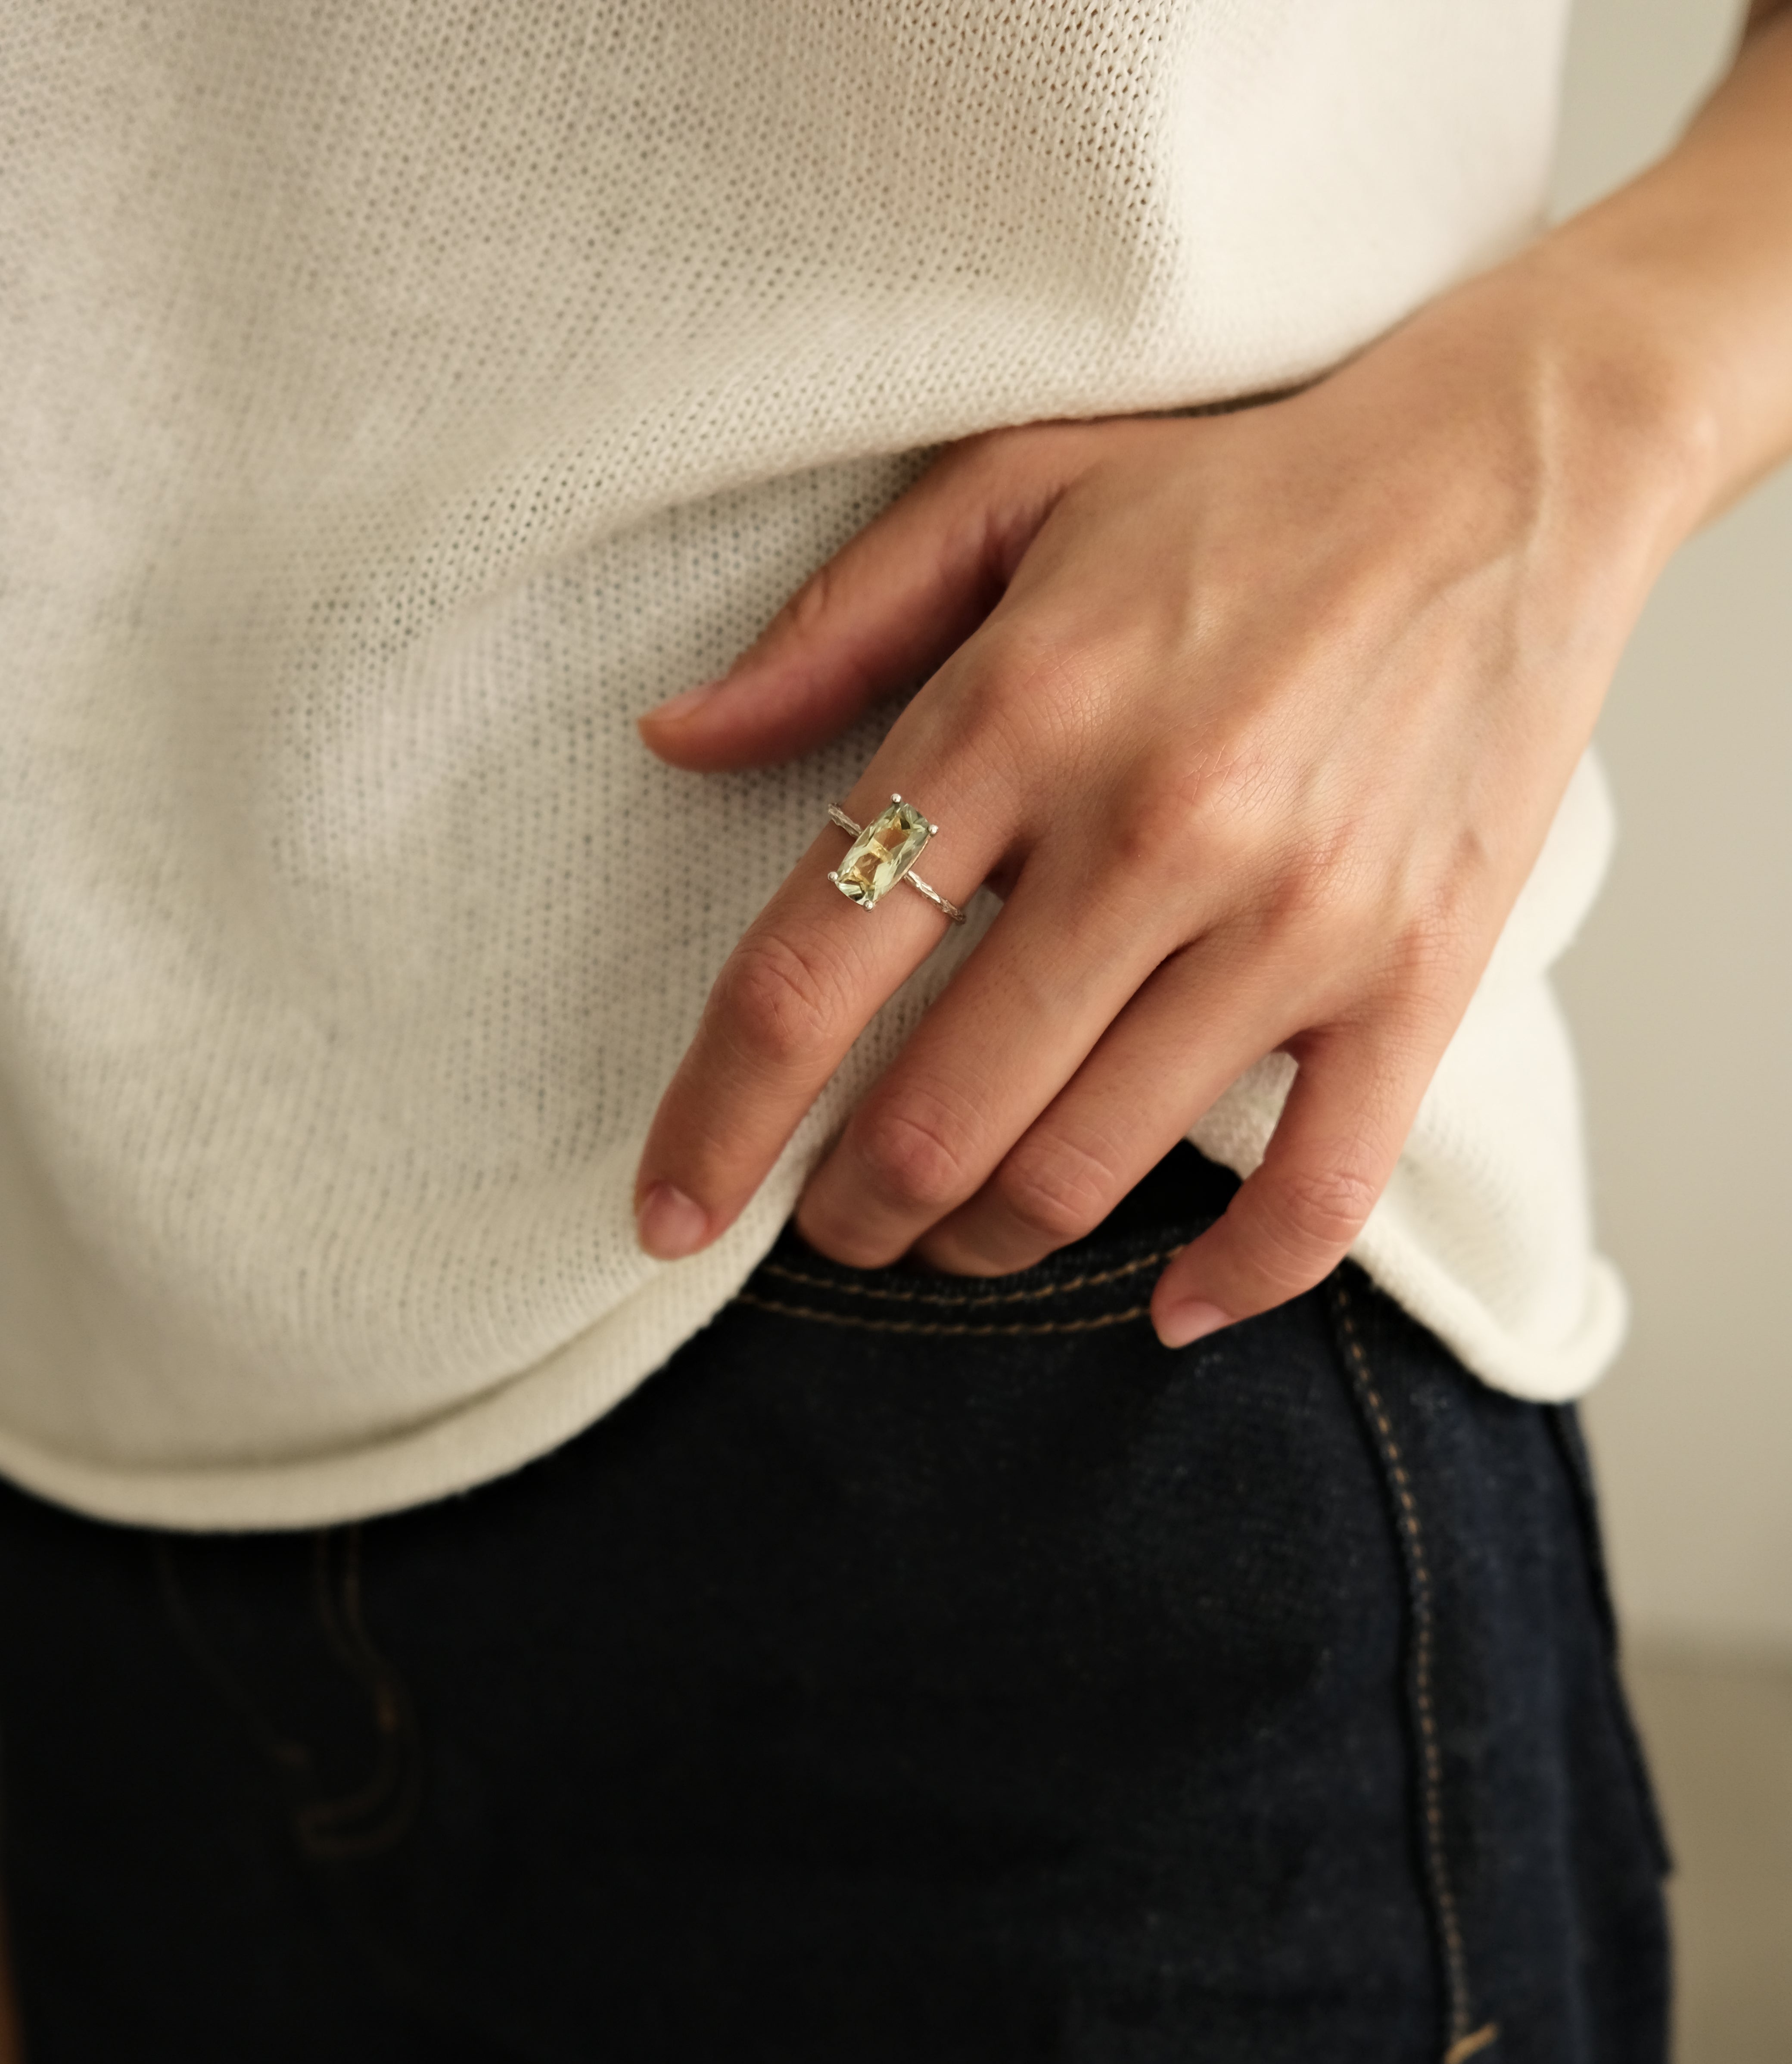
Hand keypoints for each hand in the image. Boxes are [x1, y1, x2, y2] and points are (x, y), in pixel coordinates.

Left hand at [634, 259, 1700, 1343]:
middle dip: (851, 1209)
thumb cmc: (1241, 488)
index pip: (814, 971)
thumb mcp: (1011, 493)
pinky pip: (1314, 1192)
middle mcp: (1151, 831)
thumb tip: (675, 740)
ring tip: (951, 1232)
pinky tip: (1164, 1306)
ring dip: (985, 1243)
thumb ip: (832, 630)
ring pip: (1087, 1171)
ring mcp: (1293, 919)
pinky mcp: (1414, 977)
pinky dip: (1230, 1282)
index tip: (667, 1212)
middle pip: (939, 1115)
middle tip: (831, 1219)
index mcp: (1025, 712)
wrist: (1512, 469)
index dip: (719, 1121)